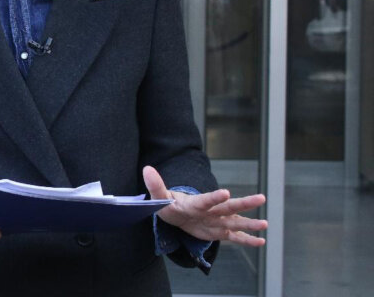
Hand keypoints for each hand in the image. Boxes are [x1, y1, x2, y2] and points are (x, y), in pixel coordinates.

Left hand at [143, 166, 266, 246]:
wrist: (175, 213)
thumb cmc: (168, 203)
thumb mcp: (159, 196)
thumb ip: (155, 184)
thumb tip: (146, 169)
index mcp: (195, 203)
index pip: (205, 200)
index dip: (214, 197)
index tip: (226, 192)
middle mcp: (210, 211)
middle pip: (227, 207)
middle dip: (243, 204)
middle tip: (261, 198)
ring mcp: (216, 221)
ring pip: (235, 221)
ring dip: (249, 223)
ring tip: (264, 224)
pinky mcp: (218, 231)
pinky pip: (234, 237)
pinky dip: (246, 240)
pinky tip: (260, 242)